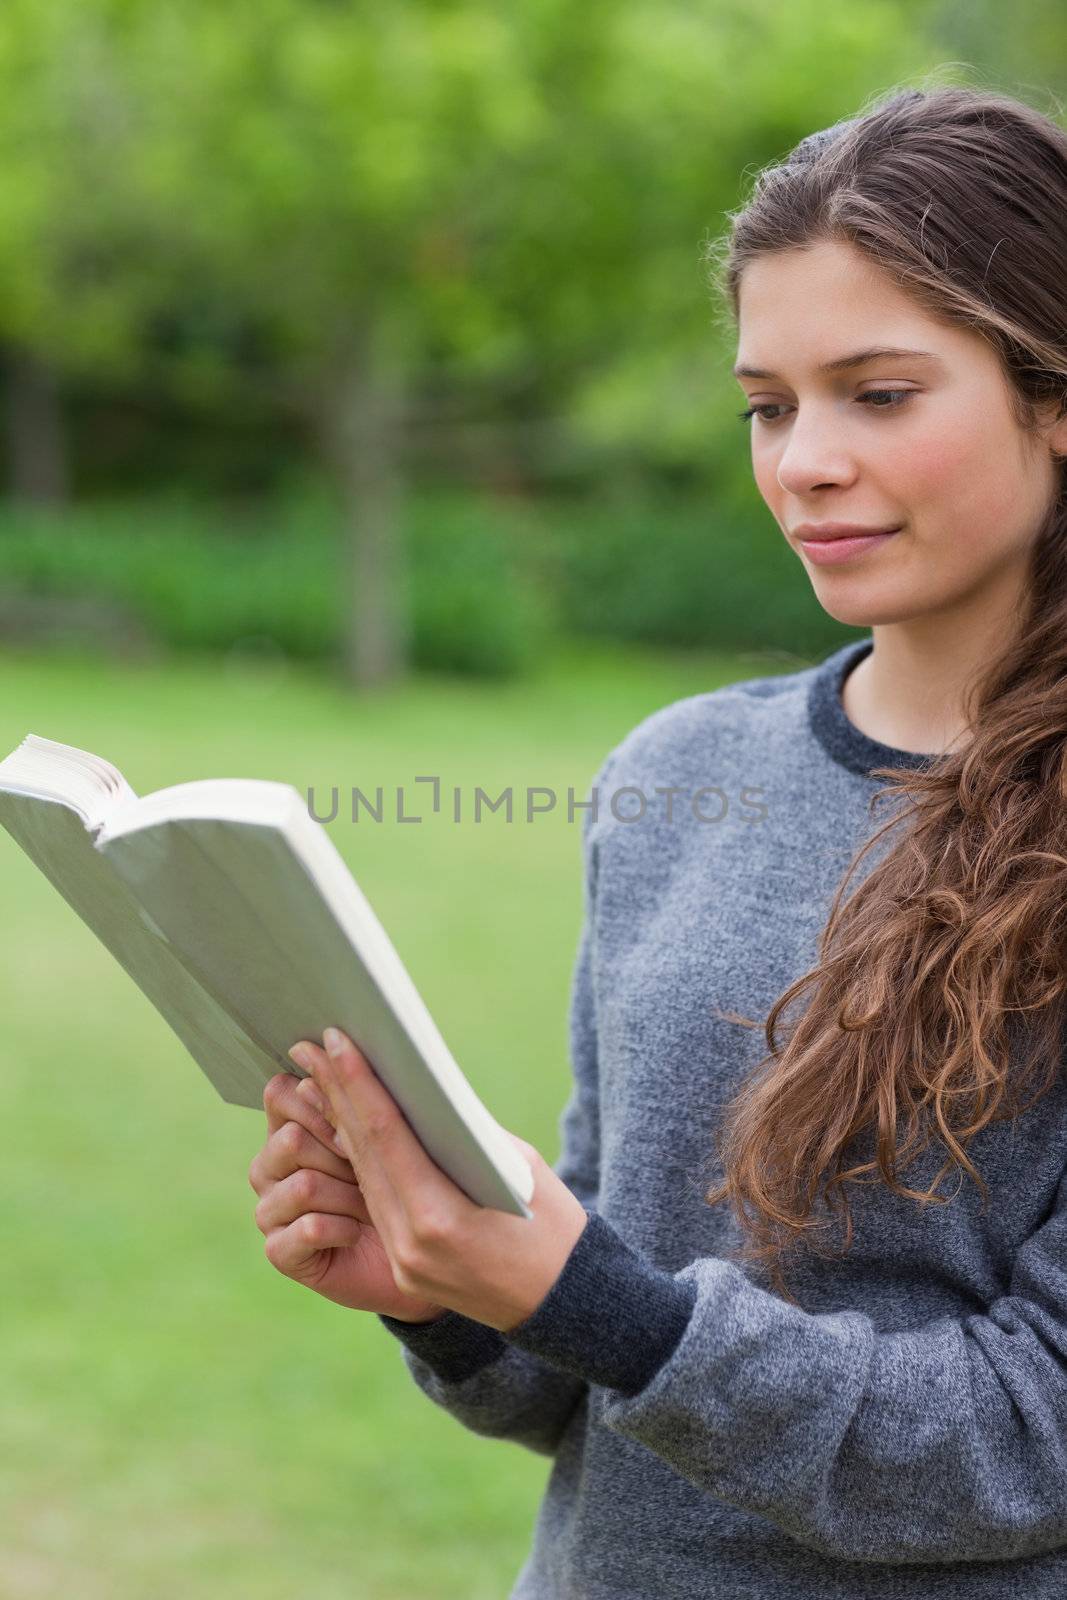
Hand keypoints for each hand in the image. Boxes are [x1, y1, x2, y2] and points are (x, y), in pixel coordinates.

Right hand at [248, 1069, 448, 1322]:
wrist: (416, 1260)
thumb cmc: (409, 1187)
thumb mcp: (391, 1139)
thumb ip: (363, 1102)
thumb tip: (340, 1048)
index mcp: (293, 1125)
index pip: (280, 1093)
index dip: (319, 1099)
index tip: (357, 1117)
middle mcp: (273, 1165)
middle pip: (290, 1138)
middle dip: (340, 1156)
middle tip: (370, 1174)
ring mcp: (272, 1210)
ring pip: (303, 1185)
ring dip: (346, 1197)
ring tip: (369, 1208)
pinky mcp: (281, 1252)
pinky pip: (307, 1228)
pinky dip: (341, 1229)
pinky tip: (356, 1234)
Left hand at [288, 1027, 589, 1333]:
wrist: (564, 1304)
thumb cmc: (552, 1225)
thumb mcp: (518, 1166)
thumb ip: (464, 1133)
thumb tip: (421, 1092)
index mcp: (441, 1216)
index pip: (386, 1135)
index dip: (357, 1084)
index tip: (335, 1040)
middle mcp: (411, 1242)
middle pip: (363, 1154)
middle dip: (336, 1095)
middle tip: (311, 1048)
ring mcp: (403, 1260)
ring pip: (364, 1179)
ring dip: (339, 1125)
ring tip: (321, 1078)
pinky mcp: (404, 1269)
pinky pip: (377, 1205)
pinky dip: (361, 1163)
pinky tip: (346, 1128)